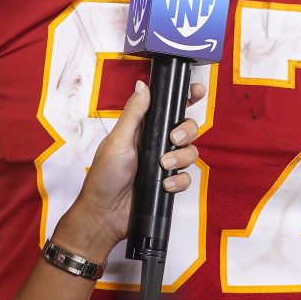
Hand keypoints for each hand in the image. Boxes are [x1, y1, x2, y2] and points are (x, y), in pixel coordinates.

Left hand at [50, 80, 203, 262]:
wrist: (105, 214)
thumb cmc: (104, 176)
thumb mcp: (118, 140)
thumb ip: (134, 113)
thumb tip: (142, 85)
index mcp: (143, 128)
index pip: (168, 107)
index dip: (185, 97)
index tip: (196, 91)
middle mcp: (156, 143)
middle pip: (186, 127)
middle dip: (186, 129)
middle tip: (173, 137)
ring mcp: (164, 163)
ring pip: (190, 151)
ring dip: (181, 156)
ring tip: (164, 164)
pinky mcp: (168, 183)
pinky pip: (187, 177)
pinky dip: (179, 180)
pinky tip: (165, 184)